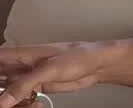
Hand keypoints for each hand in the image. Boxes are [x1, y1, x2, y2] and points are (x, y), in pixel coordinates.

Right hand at [0, 41, 114, 107]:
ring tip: (19, 103)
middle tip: (4, 99)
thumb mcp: (49, 69)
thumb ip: (25, 83)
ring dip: (9, 98)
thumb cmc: (78, 57)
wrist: (98, 65)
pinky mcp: (38, 87)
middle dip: (0, 88)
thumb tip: (3, 100)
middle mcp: (23, 65)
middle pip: (1, 75)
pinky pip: (20, 97)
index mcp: (24, 54)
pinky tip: (29, 105)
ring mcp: (30, 77)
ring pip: (8, 89)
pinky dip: (20, 103)